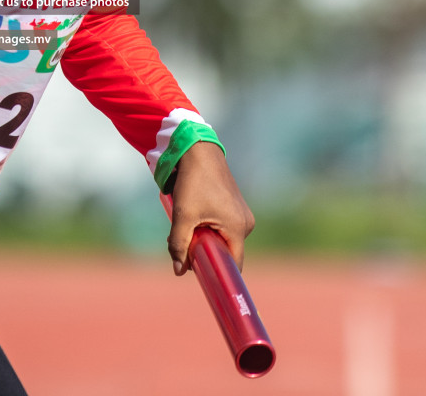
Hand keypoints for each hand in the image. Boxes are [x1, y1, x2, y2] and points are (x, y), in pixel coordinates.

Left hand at [168, 141, 254, 275]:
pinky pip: (222, 226)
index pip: (233, 265)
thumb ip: (179, 245)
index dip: (218, 273)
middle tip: (182, 244)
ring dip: (203, 237)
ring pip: (222, 238)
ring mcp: (241, 213)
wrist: (198, 150)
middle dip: (204, 252)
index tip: (200, 276)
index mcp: (239, 228)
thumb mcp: (183, 215)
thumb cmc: (193, 182)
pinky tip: (192, 215)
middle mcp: (246, 223)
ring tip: (185, 224)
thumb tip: (179, 271)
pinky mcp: (234, 205)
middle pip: (225, 251)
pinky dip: (207, 227)